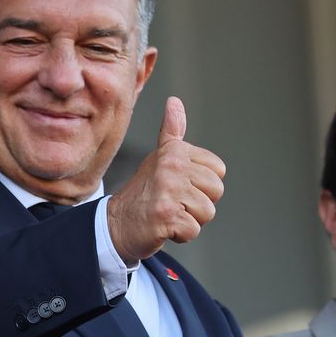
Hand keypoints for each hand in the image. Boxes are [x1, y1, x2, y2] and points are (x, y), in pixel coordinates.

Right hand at [107, 97, 225, 262]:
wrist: (116, 224)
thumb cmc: (144, 192)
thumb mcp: (159, 157)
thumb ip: (172, 132)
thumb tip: (174, 101)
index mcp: (175, 151)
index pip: (218, 171)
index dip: (203, 184)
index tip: (179, 186)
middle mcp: (172, 166)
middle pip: (216, 191)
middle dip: (199, 203)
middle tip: (174, 202)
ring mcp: (168, 191)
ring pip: (207, 212)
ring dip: (190, 220)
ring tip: (169, 213)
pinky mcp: (166, 215)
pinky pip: (194, 230)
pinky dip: (181, 235)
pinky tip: (164, 226)